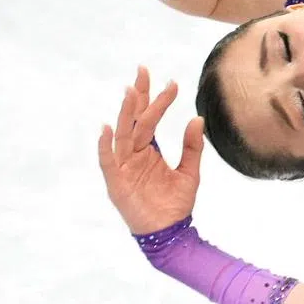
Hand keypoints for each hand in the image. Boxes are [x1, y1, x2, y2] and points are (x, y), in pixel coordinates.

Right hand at [98, 66, 204, 234]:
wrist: (171, 233)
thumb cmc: (176, 204)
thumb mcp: (190, 171)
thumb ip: (192, 146)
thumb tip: (197, 117)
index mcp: (148, 151)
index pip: (150, 119)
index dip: (157, 100)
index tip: (171, 81)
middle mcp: (134, 155)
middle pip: (134, 120)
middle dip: (139, 96)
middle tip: (144, 70)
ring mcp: (124, 167)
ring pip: (123, 134)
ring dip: (126, 113)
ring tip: (132, 91)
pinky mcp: (117, 182)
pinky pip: (108, 161)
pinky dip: (105, 145)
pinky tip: (107, 128)